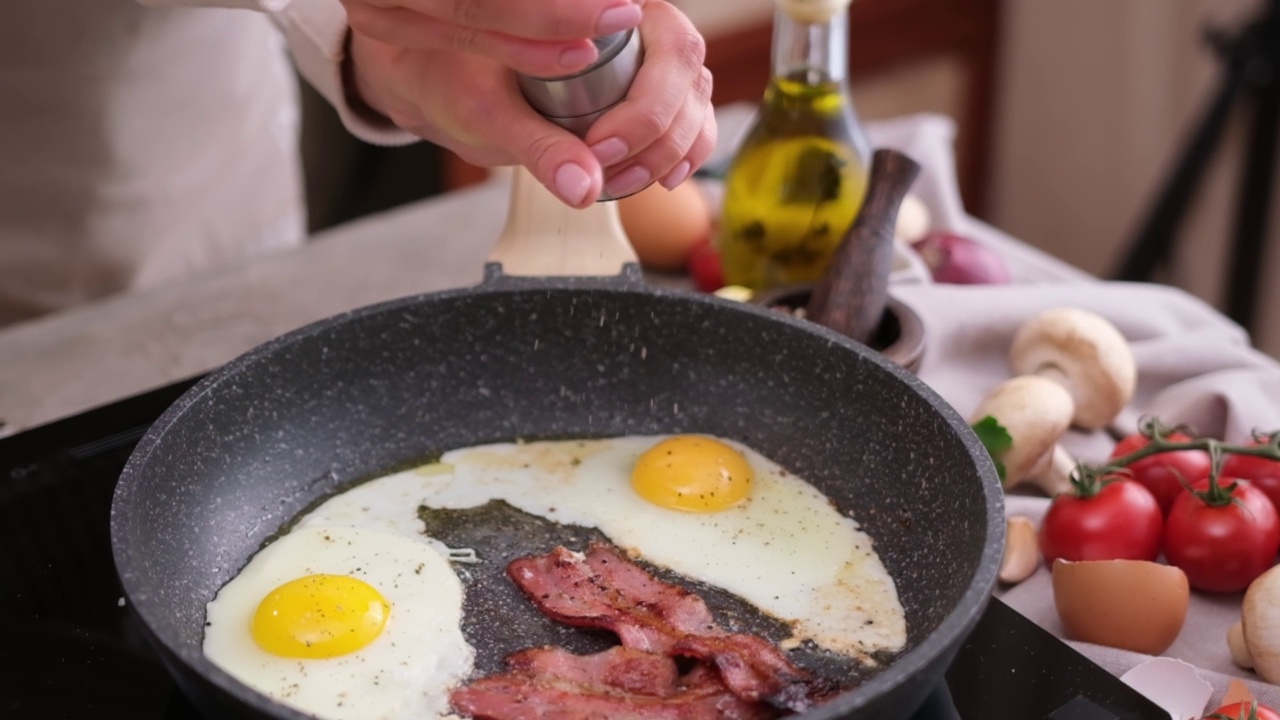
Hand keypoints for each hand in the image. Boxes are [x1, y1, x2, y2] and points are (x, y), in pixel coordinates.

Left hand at [347, 0, 715, 206]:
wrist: (446, 84)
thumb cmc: (457, 77)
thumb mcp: (490, 114)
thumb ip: (538, 147)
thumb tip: (584, 188)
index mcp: (597, 10)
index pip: (668, 41)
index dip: (648, 101)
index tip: (602, 145)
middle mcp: (632, 26)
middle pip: (689, 73)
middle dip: (656, 133)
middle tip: (606, 172)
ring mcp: (646, 62)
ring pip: (695, 99)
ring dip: (669, 151)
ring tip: (618, 182)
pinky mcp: (647, 95)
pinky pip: (690, 121)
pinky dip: (683, 154)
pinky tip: (661, 180)